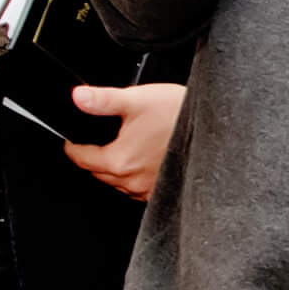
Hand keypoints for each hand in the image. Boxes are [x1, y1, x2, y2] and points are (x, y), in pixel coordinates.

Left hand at [61, 82, 187, 200]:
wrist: (216, 127)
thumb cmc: (181, 114)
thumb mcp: (137, 99)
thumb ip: (102, 99)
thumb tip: (77, 97)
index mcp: (120, 160)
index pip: (81, 158)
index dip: (73, 146)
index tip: (72, 140)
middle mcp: (133, 181)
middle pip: (98, 172)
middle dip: (95, 156)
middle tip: (103, 138)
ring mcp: (149, 189)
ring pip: (118, 182)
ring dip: (116, 167)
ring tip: (127, 146)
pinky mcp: (163, 192)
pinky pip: (139, 188)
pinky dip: (136, 176)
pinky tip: (145, 159)